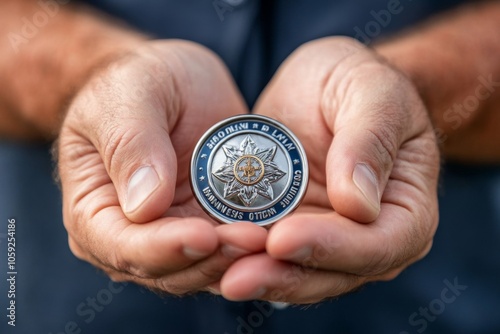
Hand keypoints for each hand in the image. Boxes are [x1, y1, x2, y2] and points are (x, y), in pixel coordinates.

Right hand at [57, 41, 266, 293]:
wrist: (176, 81)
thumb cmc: (139, 82)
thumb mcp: (127, 94)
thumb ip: (129, 144)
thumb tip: (143, 206)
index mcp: (93, 208)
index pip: (120, 246)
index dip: (161, 249)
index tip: (203, 236)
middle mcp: (131, 232)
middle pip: (167, 268)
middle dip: (210, 259)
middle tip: (253, 239)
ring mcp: (173, 233)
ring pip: (203, 267)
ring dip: (237, 259)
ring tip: (270, 238)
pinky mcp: (209, 225)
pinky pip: (231, 248)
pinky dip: (252, 247)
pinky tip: (279, 233)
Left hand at [220, 37, 439, 303]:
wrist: (322, 85)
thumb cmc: (358, 82)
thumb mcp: (374, 92)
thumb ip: (371, 142)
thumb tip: (359, 205)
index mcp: (406, 209)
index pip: (380, 245)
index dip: (334, 248)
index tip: (285, 237)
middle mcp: (370, 236)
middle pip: (334, 274)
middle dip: (285, 276)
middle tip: (236, 277)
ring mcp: (329, 239)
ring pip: (297, 274)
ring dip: (259, 277)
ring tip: (220, 276)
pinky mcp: (292, 231)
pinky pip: (269, 256)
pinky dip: (244, 260)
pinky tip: (213, 257)